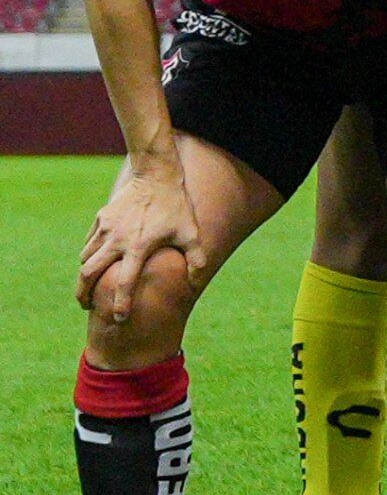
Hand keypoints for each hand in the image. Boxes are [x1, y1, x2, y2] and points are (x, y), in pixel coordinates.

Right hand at [76, 155, 194, 314]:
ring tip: (88, 287)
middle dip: (83, 294)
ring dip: (85, 275)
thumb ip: (196, 259)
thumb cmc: (177, 207)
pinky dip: (88, 256)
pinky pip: (89, 243)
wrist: (156, 175)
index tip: (118, 318)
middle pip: (88, 273)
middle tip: (86, 307)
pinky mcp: (101, 218)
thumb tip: (196, 285)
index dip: (120, 303)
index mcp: (139, 247)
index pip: (124, 282)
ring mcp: (106, 228)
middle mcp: (117, 239)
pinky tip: (95, 262)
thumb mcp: (192, 232)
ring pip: (85, 258)